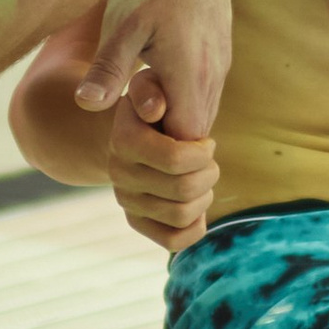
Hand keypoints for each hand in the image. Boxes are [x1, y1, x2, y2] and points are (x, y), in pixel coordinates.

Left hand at [75, 0, 231, 139]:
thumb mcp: (121, 24)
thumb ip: (108, 69)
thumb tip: (87, 105)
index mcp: (191, 75)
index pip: (184, 141)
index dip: (154, 139)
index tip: (127, 111)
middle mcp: (215, 75)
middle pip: (195, 133)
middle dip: (162, 129)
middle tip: (131, 93)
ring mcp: (222, 64)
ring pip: (203, 113)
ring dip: (173, 109)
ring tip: (143, 76)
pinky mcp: (222, 52)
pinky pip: (207, 92)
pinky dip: (183, 93)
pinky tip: (157, 64)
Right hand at [106, 103, 219, 254]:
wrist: (136, 132)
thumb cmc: (155, 107)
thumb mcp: (152, 87)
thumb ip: (152, 90)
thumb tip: (155, 109)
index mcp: (123, 140)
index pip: (176, 160)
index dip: (203, 153)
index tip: (205, 143)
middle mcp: (119, 174)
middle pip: (185, 189)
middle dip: (209, 174)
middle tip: (208, 161)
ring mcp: (126, 201)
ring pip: (183, 215)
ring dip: (205, 196)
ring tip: (202, 179)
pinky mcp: (136, 222)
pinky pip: (174, 241)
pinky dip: (196, 226)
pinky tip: (197, 204)